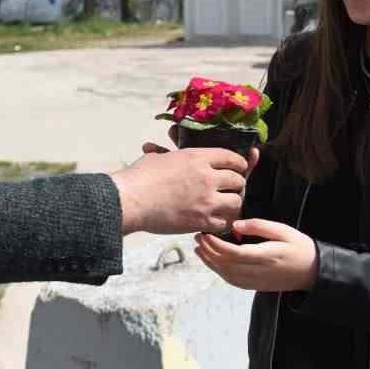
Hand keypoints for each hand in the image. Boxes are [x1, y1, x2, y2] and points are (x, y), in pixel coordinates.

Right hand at [112, 144, 254, 235]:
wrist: (131, 201)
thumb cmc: (139, 177)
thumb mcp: (157, 157)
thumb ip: (166, 152)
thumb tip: (155, 146)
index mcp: (197, 157)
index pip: (232, 157)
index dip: (239, 163)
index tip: (239, 167)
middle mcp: (207, 177)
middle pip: (238, 180)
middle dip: (236, 184)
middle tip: (231, 188)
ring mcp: (206, 200)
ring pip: (236, 201)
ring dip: (232, 203)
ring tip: (225, 205)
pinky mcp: (202, 220)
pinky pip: (225, 222)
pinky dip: (222, 221)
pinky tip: (215, 220)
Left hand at [193, 218, 317, 291]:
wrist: (313, 271)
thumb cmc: (299, 247)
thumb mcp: (282, 230)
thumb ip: (259, 226)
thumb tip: (235, 225)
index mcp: (266, 256)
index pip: (233, 253)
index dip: (216, 246)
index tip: (205, 234)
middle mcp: (259, 272)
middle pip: (226, 265)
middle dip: (208, 252)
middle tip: (198, 237)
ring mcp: (257, 282)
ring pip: (227, 276)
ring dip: (210, 263)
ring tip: (199, 249)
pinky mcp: (256, 286)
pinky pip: (233, 282)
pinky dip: (220, 273)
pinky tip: (213, 262)